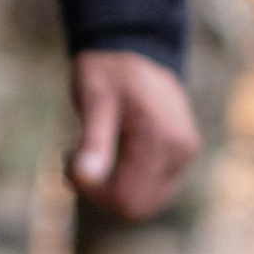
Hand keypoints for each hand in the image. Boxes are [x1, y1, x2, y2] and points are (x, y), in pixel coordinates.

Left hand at [67, 50, 200, 220]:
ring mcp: (184, 154)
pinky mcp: (181, 154)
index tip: (69, 163)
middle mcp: (180, 150)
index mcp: (161, 138)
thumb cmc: (108, 70)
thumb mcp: (94, 99)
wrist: (134, 46)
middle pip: (137, 206)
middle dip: (100, 194)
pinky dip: (127, 183)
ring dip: (112, 190)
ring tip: (89, 156)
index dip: (92, 193)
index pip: (126, 199)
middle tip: (74, 161)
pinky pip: (152, 188)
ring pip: (145, 202)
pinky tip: (108, 158)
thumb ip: (94, 140)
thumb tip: (85, 177)